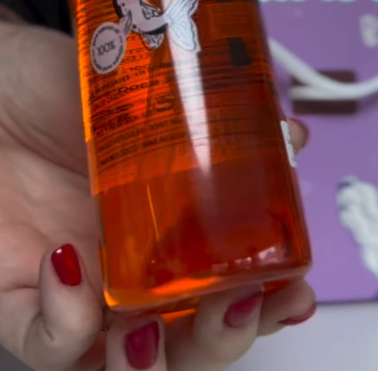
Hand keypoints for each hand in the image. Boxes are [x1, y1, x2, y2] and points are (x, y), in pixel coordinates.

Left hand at [0, 19, 314, 370]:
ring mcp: (78, 289)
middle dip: (224, 340)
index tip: (295, 289)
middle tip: (237, 305)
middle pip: (190, 343)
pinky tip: (71, 264)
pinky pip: (44, 343)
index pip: (229, 288)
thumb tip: (288, 133)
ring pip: (121, 367)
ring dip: (151, 362)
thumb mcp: (148, 96)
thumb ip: (214, 113)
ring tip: (154, 326)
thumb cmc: (62, 90)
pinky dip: (65, 323)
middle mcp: (130, 268)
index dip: (269, 303)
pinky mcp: (18, 296)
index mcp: (170, 228)